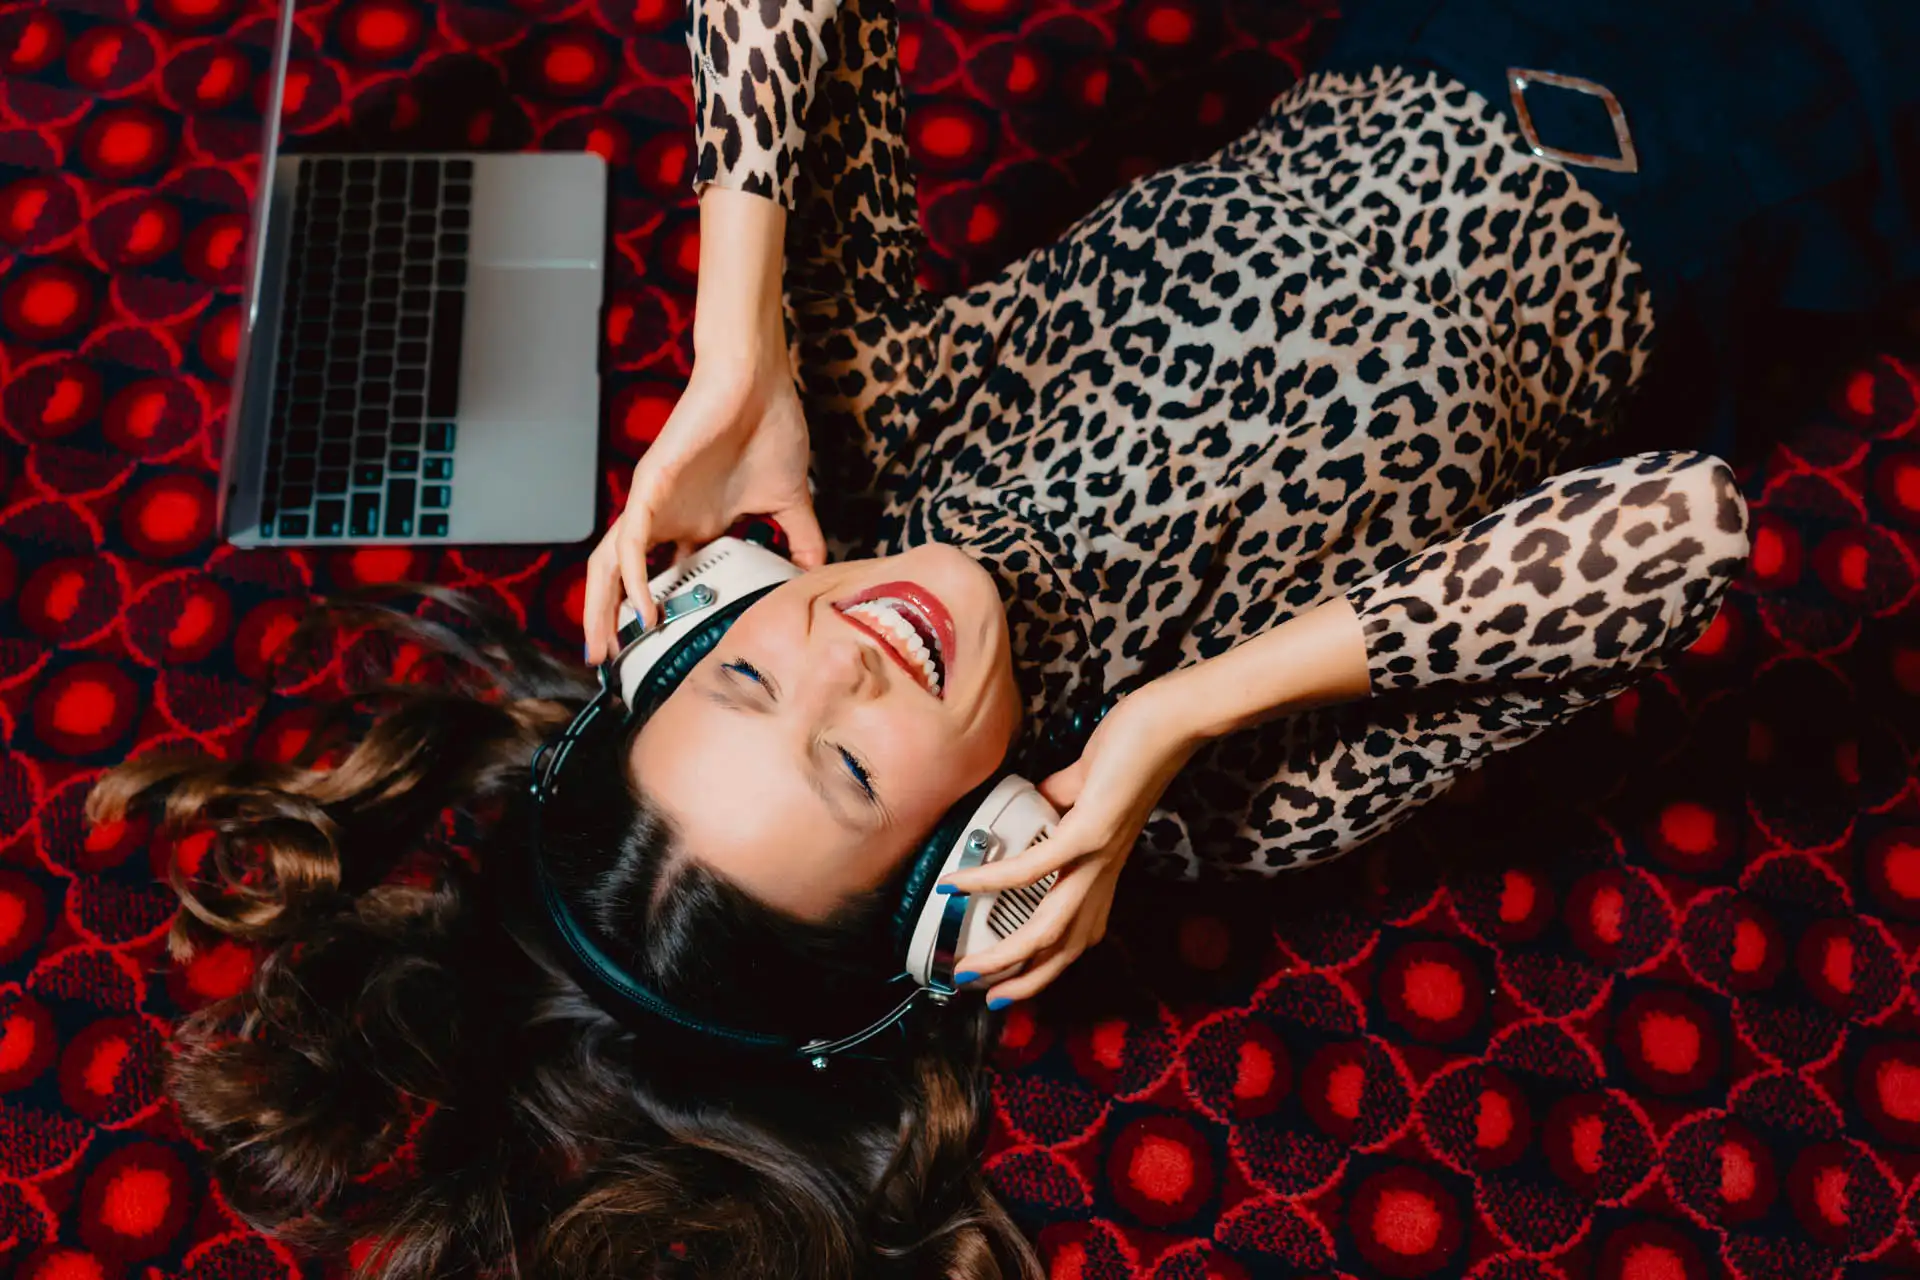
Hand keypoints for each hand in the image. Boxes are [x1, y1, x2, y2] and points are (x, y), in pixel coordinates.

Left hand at [582, 347, 824, 661]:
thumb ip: (800, 539)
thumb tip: (817, 573)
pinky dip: (632, 576)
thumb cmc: (768, 426)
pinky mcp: (651, 484)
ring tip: (604, 647)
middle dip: (610, 621)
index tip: (660, 656)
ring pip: (612, 563)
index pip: (666, 579)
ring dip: (603, 607)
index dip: (658, 617)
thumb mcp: (790, 500)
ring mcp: (655, 504)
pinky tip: (641, 607)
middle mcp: (668, 519)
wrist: (758, 380)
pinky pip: (632, 538)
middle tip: (611, 664)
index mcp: (696, 524)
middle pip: (624, 578)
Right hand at [934, 683, 1207, 1007]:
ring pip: (1049, 928)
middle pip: (1063, 948)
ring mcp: (1098, 857)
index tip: (1010, 981)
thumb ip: (1054, 799)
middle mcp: (1102, 873)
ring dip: (1006, 956)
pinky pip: (1033, 868)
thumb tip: (1026, 799)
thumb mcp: (1082, 785)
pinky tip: (960, 884)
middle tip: (980, 994)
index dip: (1046, 965)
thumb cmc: (1131, 747)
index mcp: (1102, 868)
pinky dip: (991, 880)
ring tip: (967, 968)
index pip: (1077, 933)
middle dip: (1021, 980)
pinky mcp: (1089, 832)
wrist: (1169, 721)